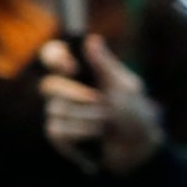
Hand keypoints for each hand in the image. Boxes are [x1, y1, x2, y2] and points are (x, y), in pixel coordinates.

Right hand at [41, 37, 162, 175]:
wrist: (138, 146)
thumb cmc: (134, 112)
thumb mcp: (125, 87)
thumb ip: (106, 65)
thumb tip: (92, 39)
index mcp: (80, 73)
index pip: (53, 56)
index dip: (54, 57)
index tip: (70, 65)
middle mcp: (64, 91)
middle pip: (49, 85)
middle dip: (76, 94)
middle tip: (99, 100)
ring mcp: (58, 112)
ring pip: (58, 110)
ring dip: (89, 117)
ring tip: (107, 122)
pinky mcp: (57, 134)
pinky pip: (60, 129)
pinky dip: (83, 132)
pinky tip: (96, 135)